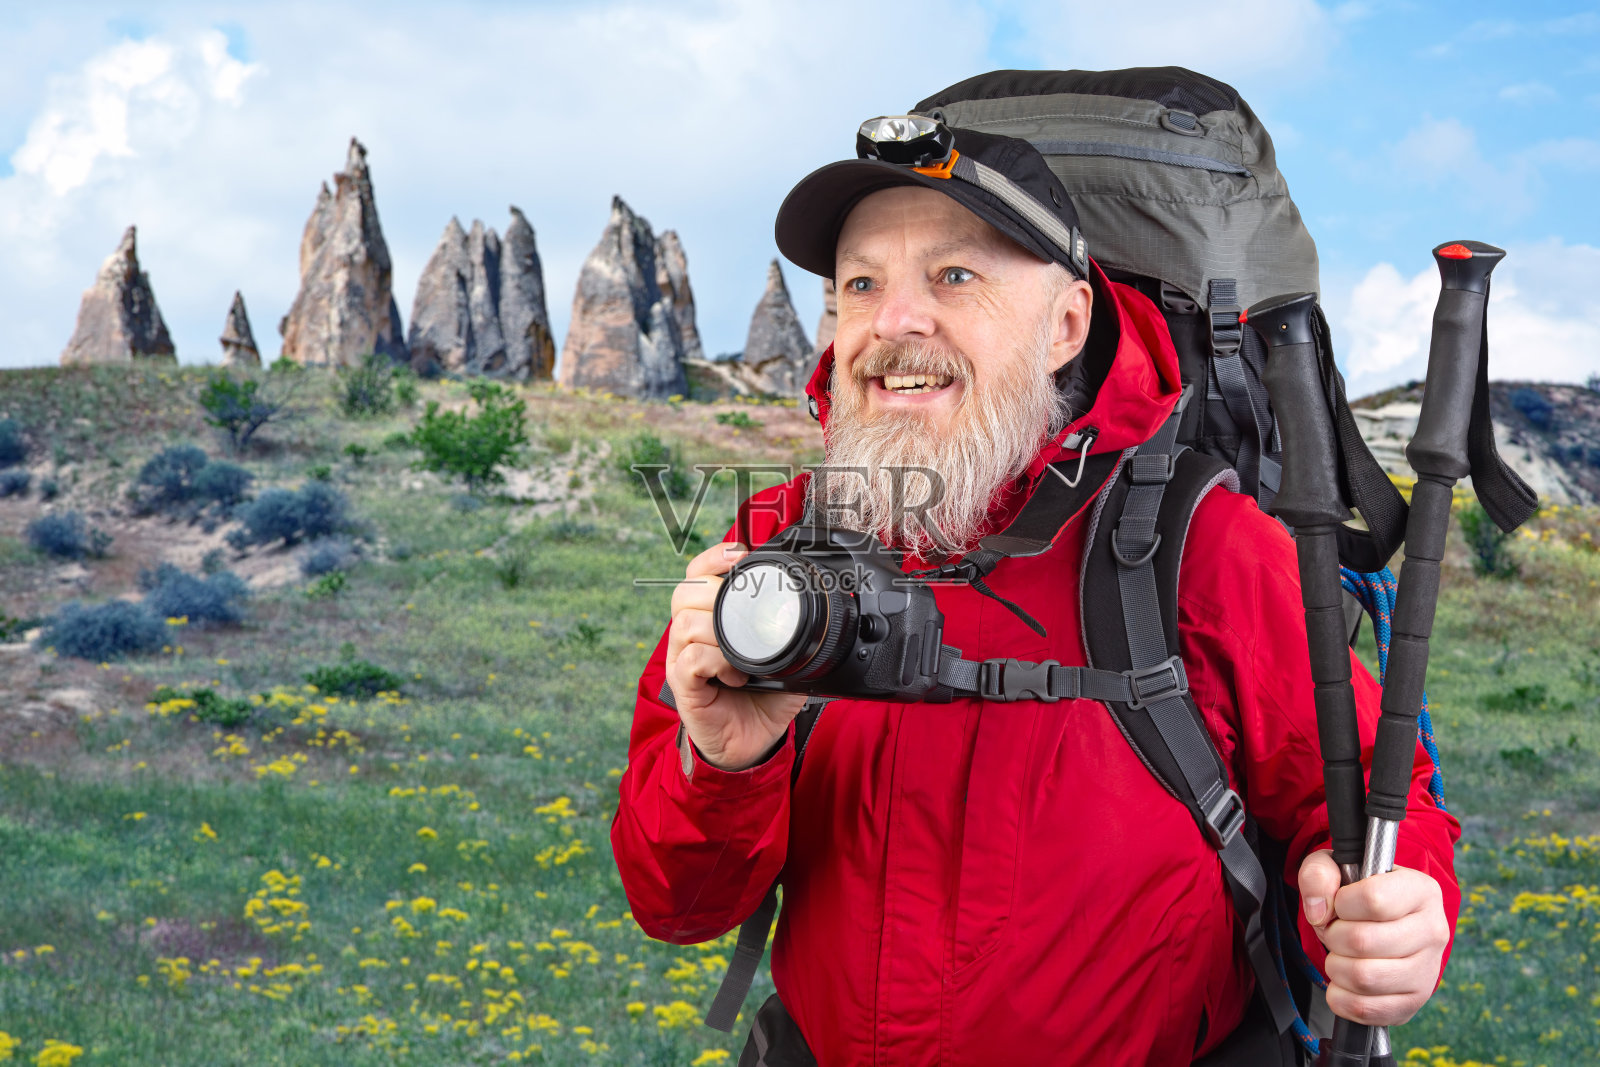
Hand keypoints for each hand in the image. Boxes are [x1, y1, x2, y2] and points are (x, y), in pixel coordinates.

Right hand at [665, 541, 807, 771]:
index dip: (714, 558)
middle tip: (744, 612)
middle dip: (716, 593)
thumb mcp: (785, 659)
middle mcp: (689, 635)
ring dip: (720, 632)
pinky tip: (735, 675)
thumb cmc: (762, 699)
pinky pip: (691, 658)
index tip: (740, 555)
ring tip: (743, 654)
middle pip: (685, 592)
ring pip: (685, 622)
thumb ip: (793, 634)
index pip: (697, 574)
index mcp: (709, 619)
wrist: (751, 744)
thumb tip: (824, 613)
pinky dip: (717, 661)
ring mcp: (682, 659)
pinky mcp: (683, 686)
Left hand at [1298, 849, 1449, 1026]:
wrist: (1380, 923)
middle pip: (1363, 941)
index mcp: (1421, 891)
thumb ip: (1319, 874)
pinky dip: (1340, 997)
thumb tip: (1319, 911)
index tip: (1340, 904)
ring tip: (1340, 955)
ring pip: (1364, 977)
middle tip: (1335, 932)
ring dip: (1335, 966)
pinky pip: (1366, 1009)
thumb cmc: (1357, 893)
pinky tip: (1343, 980)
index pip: (1373, 899)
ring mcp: (1427, 971)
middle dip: (1333, 936)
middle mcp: (1433, 931)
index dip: (1341, 903)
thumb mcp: (1334, 866)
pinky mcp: (1413, 1002)